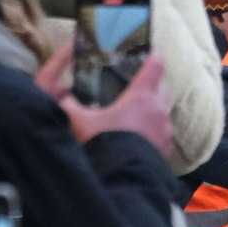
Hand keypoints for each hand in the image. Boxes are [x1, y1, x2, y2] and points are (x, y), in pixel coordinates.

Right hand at [36, 45, 174, 154]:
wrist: (122, 177)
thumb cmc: (103, 143)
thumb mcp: (80, 122)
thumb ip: (70, 106)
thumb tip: (61, 98)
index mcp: (142, 96)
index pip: (155, 65)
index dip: (152, 54)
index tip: (149, 49)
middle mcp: (159, 109)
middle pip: (161, 87)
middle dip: (151, 84)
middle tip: (135, 85)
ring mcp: (165, 130)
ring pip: (162, 111)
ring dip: (152, 109)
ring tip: (134, 113)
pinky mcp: (166, 148)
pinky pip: (162, 132)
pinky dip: (152, 130)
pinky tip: (137, 136)